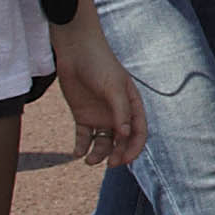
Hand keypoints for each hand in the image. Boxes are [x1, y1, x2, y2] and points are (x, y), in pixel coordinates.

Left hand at [51, 6, 143, 167]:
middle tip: (108, 163)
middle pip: (121, 142)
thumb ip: (120, 111)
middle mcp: (117, 114)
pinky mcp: (82, 116)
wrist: (75, 51)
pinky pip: (84, 137)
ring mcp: (100, 116)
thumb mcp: (113, 87)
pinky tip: (77, 153)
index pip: (138, 133)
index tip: (124, 159)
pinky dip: (81, 147)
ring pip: (102, 143)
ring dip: (98, 154)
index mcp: (131, 106)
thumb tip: (125, 135)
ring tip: (88, 160)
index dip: (134, 148)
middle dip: (116, 155)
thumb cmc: (100, 64)